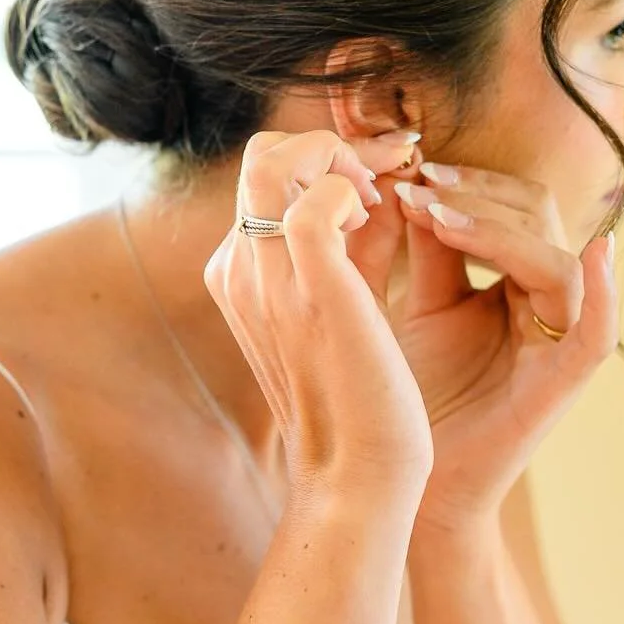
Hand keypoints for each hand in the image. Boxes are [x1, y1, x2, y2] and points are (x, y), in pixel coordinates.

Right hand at [203, 129, 434, 498]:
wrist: (359, 478)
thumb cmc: (361, 402)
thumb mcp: (348, 307)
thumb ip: (354, 246)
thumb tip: (379, 188)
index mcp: (240, 276)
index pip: (263, 177)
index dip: (322, 161)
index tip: (374, 181)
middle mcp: (240, 272)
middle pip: (260, 156)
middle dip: (329, 146)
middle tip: (382, 178)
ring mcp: (267, 281)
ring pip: (274, 161)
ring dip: (340, 159)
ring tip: (381, 196)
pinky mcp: (312, 292)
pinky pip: (312, 202)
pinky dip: (352, 192)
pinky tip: (383, 220)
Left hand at [341, 139, 618, 534]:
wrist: (397, 475)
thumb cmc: (403, 389)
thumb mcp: (408, 304)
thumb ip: (420, 245)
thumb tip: (406, 172)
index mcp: (508, 277)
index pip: (510, 202)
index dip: (466, 180)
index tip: (409, 172)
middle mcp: (542, 300)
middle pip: (540, 215)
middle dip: (479, 192)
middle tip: (420, 186)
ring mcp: (557, 340)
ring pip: (560, 257)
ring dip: (502, 228)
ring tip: (439, 218)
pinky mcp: (563, 383)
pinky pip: (600, 332)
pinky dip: (606, 291)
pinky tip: (598, 253)